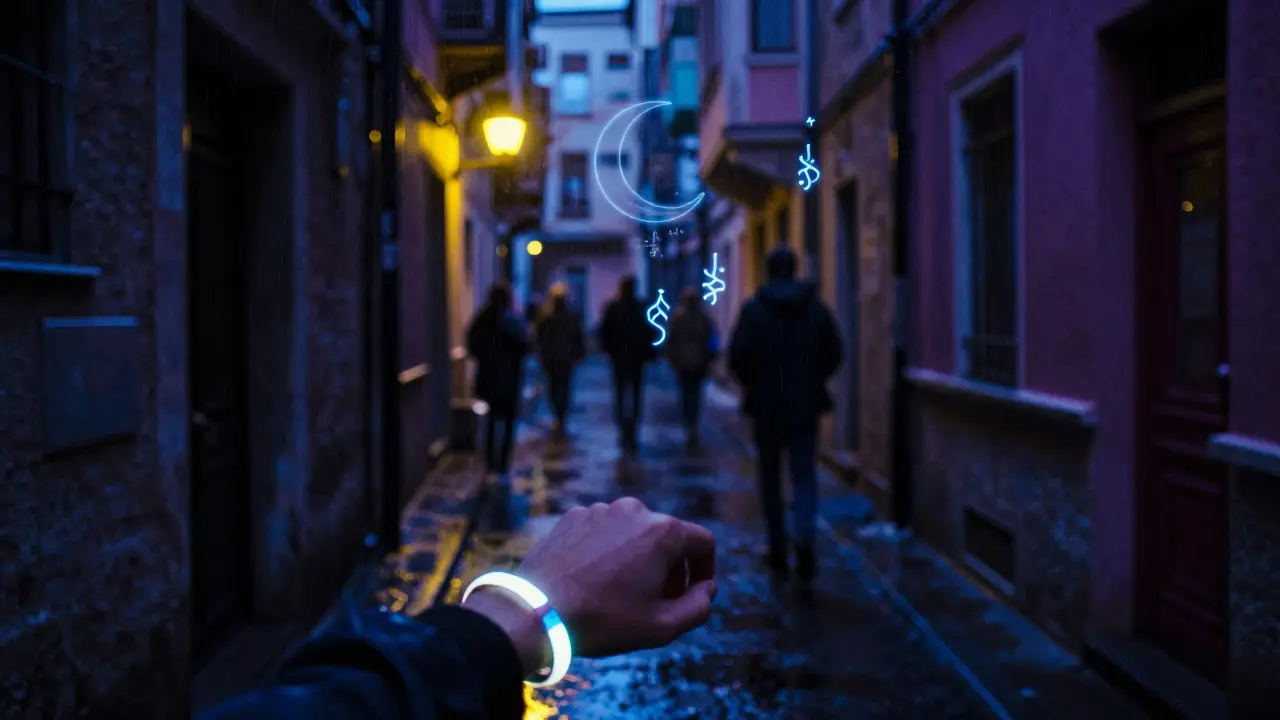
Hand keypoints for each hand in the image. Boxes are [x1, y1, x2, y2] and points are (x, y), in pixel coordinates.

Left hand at [465, 497, 716, 668]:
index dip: (705, 571)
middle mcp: (634, 510)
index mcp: (662, 531)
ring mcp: (600, 510)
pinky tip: (593, 581)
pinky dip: (607, 552)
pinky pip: (603, 532)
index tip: (693, 594)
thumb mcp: (663, 627)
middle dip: (669, 568)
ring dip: (637, 559)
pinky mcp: (573, 517)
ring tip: (620, 593)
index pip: (702, 543)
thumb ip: (699, 607)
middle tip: (656, 601)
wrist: (537, 611)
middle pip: (667, 537)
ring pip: (633, 534)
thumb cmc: (602, 620)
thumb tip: (707, 588)